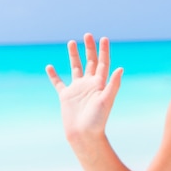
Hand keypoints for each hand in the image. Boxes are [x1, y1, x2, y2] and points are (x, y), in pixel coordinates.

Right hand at [46, 33, 123, 153]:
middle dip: (89, 48)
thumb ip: (113, 84)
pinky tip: (49, 66)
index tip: (103, 38)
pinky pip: (58, 83)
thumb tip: (121, 68)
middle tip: (87, 35)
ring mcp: (77, 89)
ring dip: (74, 55)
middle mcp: (89, 84)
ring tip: (71, 42)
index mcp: (100, 83)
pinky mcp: (66, 96)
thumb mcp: (107, 100)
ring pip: (76, 68)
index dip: (104, 50)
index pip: (103, 63)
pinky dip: (53, 75)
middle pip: (90, 61)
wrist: (84, 135)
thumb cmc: (97, 120)